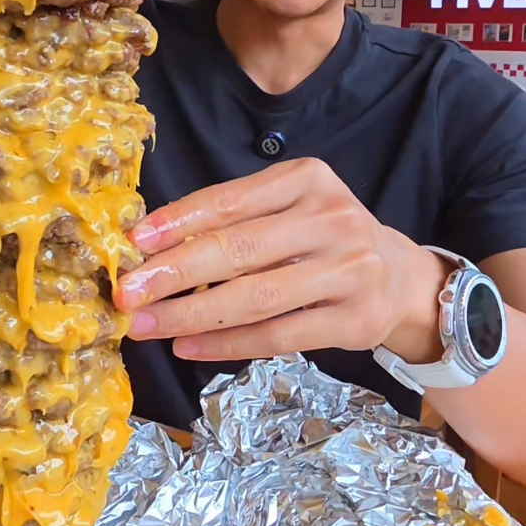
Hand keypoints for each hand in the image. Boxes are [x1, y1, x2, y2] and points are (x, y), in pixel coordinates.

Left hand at [115, 159, 447, 363]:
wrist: (398, 278)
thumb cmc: (322, 239)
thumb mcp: (288, 209)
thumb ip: (233, 219)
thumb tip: (152, 246)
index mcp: (307, 179)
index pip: (230, 200)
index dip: (177, 222)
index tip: (133, 242)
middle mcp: (332, 219)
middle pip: (238, 249)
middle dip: (173, 273)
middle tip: (127, 292)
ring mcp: (349, 270)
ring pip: (255, 297)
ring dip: (191, 315)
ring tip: (146, 325)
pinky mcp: (355, 319)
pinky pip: (277, 334)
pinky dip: (226, 343)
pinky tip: (187, 346)